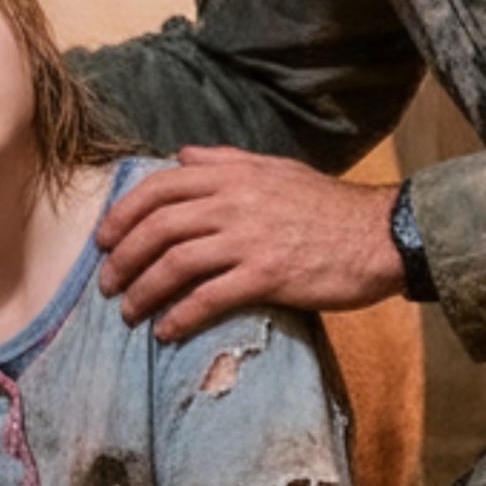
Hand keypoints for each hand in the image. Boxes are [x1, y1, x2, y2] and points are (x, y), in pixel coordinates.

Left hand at [94, 146, 405, 339]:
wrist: (380, 235)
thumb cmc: (327, 205)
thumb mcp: (275, 168)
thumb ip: (224, 160)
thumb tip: (181, 154)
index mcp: (232, 173)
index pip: (158, 187)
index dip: (122, 214)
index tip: (104, 240)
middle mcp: (234, 201)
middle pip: (157, 227)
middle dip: (123, 258)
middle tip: (108, 284)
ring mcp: (249, 238)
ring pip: (175, 263)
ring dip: (143, 291)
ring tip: (130, 312)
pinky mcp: (267, 275)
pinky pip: (208, 297)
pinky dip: (179, 316)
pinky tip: (166, 330)